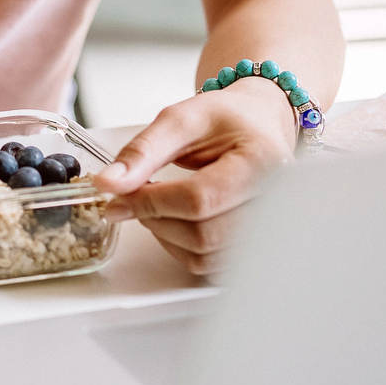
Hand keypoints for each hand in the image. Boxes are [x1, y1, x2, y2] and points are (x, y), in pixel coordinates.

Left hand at [91, 77, 295, 275]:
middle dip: (155, 219)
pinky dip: (183, 248)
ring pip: (205, 255)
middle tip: (137, 198)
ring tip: (158, 205)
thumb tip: (109, 183)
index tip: (120, 196)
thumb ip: (142, 151)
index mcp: (263, 162)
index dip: (151, 202)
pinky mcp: (257, 247)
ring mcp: (271, 229)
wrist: (257, 126)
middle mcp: (276, 201)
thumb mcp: (181, 119)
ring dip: (166, 236)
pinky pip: (212, 265)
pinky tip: (176, 221)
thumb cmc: (226, 120)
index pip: (200, 198)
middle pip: (203, 233)